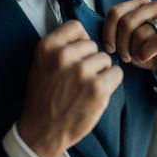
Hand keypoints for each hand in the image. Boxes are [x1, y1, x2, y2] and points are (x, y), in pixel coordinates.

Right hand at [18, 20, 122, 156]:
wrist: (42, 130)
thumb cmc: (42, 99)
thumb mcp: (39, 66)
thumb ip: (57, 48)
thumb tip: (82, 38)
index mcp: (47, 48)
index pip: (75, 26)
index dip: (81, 38)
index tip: (81, 50)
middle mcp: (64, 56)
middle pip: (93, 45)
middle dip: (90, 59)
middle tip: (81, 77)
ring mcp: (82, 72)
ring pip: (106, 59)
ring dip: (101, 72)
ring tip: (87, 87)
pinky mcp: (97, 88)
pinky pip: (116, 73)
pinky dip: (111, 82)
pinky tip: (98, 92)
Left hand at [102, 0, 156, 84]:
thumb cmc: (145, 50)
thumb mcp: (126, 40)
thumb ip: (114, 31)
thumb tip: (94, 33)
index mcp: (141, 3)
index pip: (116, 12)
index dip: (108, 33)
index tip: (109, 48)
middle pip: (126, 22)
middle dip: (120, 44)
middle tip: (123, 56)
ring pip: (140, 33)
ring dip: (134, 51)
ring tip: (136, 57)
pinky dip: (146, 54)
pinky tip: (145, 58)